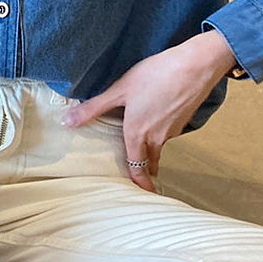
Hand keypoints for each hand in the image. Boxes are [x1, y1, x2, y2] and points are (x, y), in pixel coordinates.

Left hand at [62, 31, 236, 192]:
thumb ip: (93, 108)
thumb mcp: (120, 89)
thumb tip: (66, 122)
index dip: (139, 184)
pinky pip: (169, 133)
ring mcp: (173, 130)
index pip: (137, 168)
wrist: (196, 66)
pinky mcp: (184, 119)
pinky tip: (158, 119)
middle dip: (146, 172)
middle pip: (150, 162)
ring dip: (153, 152)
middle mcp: (157, 137)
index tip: (141, 196)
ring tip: (145, 149)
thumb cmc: (156, 75)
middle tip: (142, 180)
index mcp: (138, 134)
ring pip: (160, 147)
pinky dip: (162, 133)